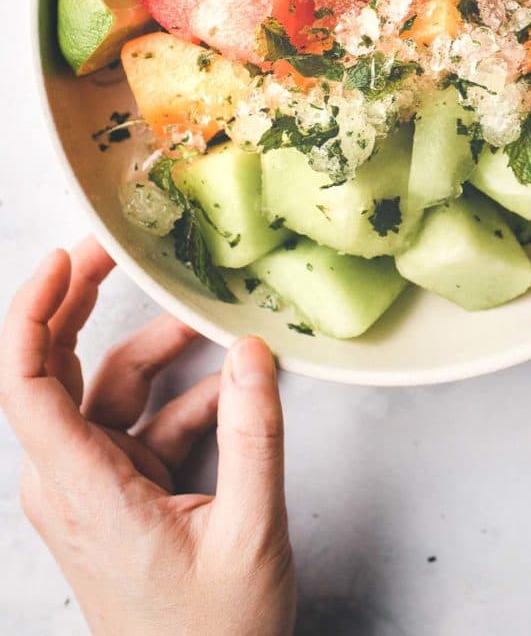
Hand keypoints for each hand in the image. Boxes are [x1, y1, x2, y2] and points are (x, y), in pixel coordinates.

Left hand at [0, 238, 295, 635]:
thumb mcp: (248, 532)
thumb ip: (253, 437)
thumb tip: (251, 351)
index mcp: (83, 490)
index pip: (25, 385)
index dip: (32, 313)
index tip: (64, 258)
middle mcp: (72, 482)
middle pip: (58, 371)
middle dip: (82, 303)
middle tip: (118, 249)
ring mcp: (95, 488)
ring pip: (110, 392)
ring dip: (160, 352)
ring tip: (210, 320)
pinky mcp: (122, 494)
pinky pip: (145, 424)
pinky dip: (186, 400)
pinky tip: (234, 391)